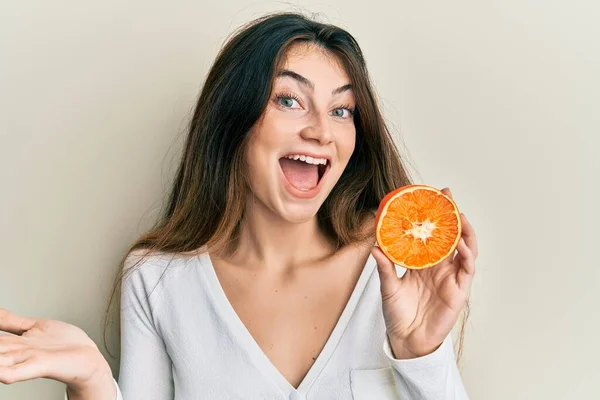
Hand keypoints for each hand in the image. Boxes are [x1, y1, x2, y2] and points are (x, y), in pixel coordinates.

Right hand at [0, 308, 114, 398]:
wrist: (89, 360)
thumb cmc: (62, 345)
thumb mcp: (34, 327)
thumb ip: (12, 321)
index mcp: (14, 343)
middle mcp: (17, 352)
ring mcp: (28, 359)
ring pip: (0, 359)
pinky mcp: (41, 365)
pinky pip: (20, 372)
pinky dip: (6, 373)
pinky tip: (1, 374)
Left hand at [372, 187, 477, 358]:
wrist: (406, 340)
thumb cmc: (398, 314)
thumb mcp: (388, 287)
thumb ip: (385, 267)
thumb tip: (374, 246)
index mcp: (422, 262)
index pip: (430, 234)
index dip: (432, 216)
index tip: (428, 196)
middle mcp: (439, 266)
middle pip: (450, 235)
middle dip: (451, 214)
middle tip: (447, 195)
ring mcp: (451, 277)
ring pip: (464, 248)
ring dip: (464, 230)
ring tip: (459, 215)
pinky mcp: (459, 290)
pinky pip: (467, 269)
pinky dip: (467, 254)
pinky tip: (462, 243)